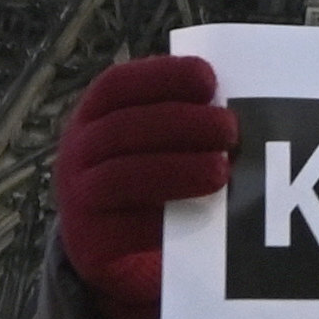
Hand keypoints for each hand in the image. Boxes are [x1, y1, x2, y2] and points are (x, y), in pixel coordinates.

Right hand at [52, 53, 234, 318]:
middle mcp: (79, 150)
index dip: (163, 77)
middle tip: (230, 129)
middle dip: (182, 124)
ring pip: (122, 177)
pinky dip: (168, 219)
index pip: (117, 84)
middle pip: (124, 128)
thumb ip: (180, 119)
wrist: (102, 240)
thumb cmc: (142, 172)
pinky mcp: (93, 241)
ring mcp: (80, 196)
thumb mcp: (147, 139)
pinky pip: (128, 229)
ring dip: (177, 170)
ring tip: (222, 171)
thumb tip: (238, 106)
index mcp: (94, 114)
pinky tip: (203, 213)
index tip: (209, 79)